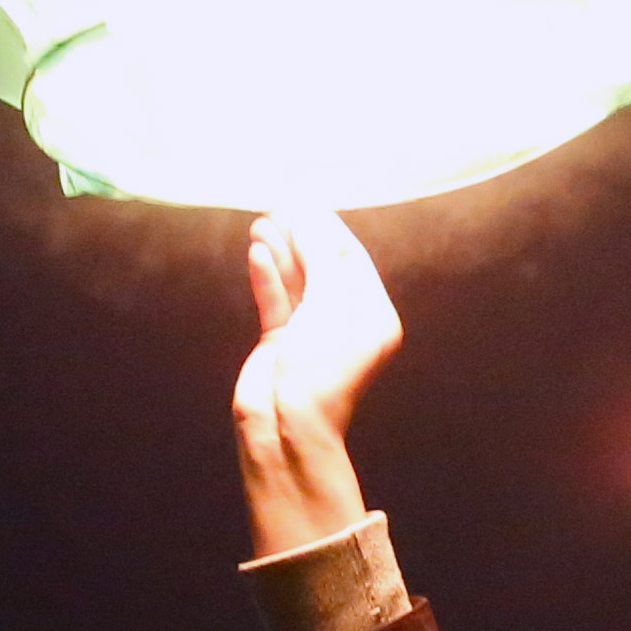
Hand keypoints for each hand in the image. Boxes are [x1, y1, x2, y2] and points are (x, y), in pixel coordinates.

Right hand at [233, 210, 400, 559]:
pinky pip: (276, 300)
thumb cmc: (320, 371)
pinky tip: (258, 252)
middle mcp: (344, 322)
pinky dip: (267, 276)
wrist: (286, 430)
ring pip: (296, 281)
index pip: (352, 259)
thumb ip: (319, 258)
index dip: (328, 227)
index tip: (305, 201)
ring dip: (281, 252)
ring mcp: (310, 332)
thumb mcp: (329, 306)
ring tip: (262, 222)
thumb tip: (306, 218)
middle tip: (279, 205)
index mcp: (372, 315)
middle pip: (323, 266)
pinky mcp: (280, 342)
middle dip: (302, 236)